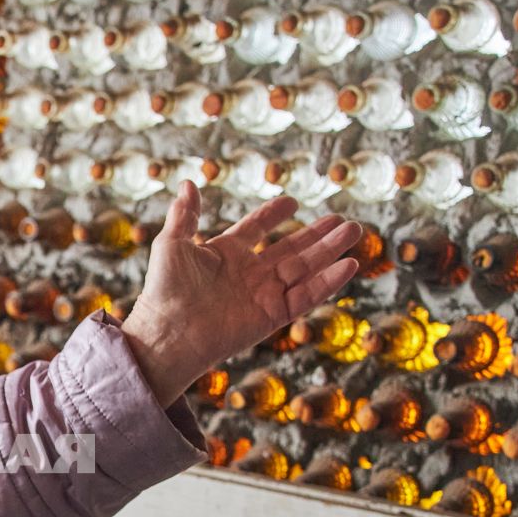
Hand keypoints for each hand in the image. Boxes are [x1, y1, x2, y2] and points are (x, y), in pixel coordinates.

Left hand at [118, 183, 363, 403]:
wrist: (168, 333)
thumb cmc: (164, 290)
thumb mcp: (171, 244)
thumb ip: (185, 215)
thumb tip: (189, 183)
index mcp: (225, 254)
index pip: (256, 230)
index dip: (273, 215)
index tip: (292, 202)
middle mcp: (247, 274)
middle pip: (290, 249)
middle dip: (317, 234)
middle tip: (343, 219)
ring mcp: (262, 295)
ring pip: (304, 269)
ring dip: (329, 251)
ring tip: (353, 231)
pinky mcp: (272, 316)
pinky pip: (306, 296)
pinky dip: (328, 282)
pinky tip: (349, 264)